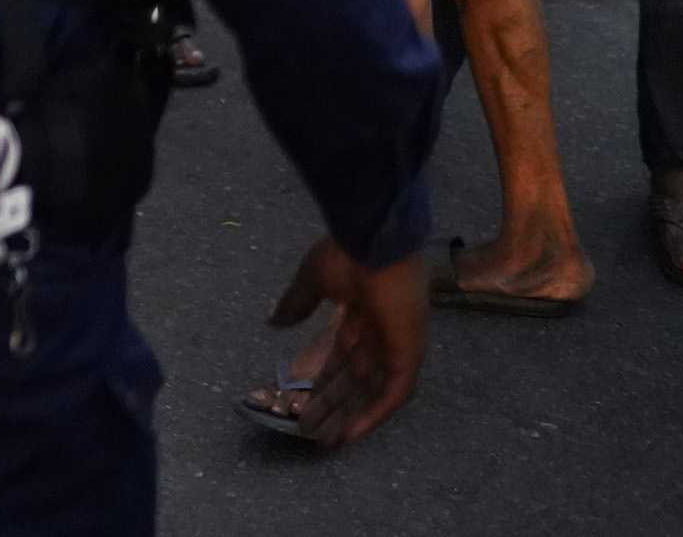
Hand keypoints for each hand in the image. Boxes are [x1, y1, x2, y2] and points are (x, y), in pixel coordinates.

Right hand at [268, 237, 426, 448]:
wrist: (375, 241)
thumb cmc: (346, 254)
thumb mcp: (313, 280)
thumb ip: (296, 304)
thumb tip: (273, 323)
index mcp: (360, 315)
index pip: (341, 359)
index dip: (321, 383)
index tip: (301, 403)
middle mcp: (380, 335)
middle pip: (354, 381)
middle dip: (330, 405)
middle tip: (306, 429)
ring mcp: (396, 345)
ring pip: (371, 393)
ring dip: (347, 416)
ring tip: (322, 439)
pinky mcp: (408, 354)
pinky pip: (394, 394)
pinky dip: (374, 415)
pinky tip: (350, 434)